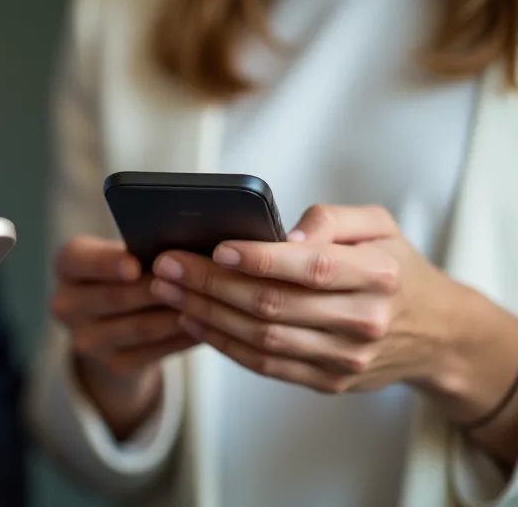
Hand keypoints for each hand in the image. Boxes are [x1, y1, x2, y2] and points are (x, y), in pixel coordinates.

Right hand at [51, 235, 195, 436]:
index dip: (106, 263)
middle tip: (194, 279)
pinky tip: (207, 325)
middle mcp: (66, 304)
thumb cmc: (128, 272)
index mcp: (68, 265)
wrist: (114, 321)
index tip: (135, 265)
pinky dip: (183, 337)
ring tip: (210, 302)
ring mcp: (87, 340)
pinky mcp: (113, 365)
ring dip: (177, 314)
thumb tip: (185, 250)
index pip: (79, 259)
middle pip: (114, 297)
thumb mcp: (123, 253)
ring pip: (140, 327)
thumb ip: (142, 248)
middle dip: (156, 288)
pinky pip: (155, 351)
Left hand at [149, 204, 469, 394]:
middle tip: (166, 265)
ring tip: (166, 290)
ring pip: (261, 337)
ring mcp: (346, 358)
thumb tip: (286, 234)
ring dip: (205, 313)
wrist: (434, 333)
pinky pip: (264, 365)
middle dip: (210, 284)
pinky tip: (192, 320)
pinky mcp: (329, 382)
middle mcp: (365, 320)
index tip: (215, 247)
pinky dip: (222, 343)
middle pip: (273, 304)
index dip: (260, 259)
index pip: (313, 267)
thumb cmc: (392, 267)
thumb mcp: (379, 226)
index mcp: (379, 274)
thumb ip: (332, 218)